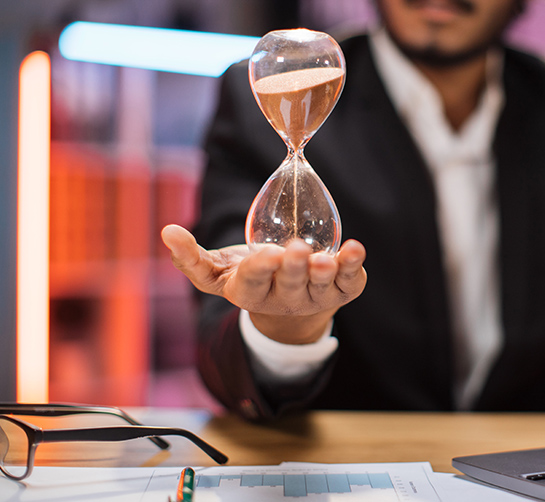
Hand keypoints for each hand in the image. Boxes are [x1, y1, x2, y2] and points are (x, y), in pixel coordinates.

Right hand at [160, 224, 366, 344]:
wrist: (291, 296)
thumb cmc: (250, 275)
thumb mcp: (216, 271)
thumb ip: (191, 256)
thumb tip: (167, 231)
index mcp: (252, 293)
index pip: (254, 282)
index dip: (259, 270)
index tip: (264, 254)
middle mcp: (285, 298)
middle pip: (289, 284)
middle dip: (292, 269)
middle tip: (294, 250)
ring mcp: (316, 296)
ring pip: (321, 285)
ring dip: (324, 271)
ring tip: (325, 258)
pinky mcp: (342, 290)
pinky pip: (350, 279)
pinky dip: (353, 265)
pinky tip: (355, 248)